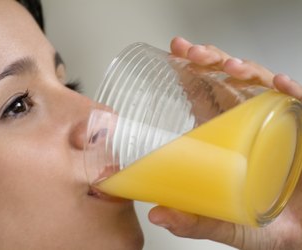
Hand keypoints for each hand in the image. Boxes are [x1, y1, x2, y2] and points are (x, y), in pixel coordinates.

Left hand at [148, 37, 301, 249]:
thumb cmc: (267, 225)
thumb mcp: (228, 223)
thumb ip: (196, 221)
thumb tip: (159, 214)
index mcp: (228, 137)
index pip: (206, 96)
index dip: (191, 73)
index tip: (175, 56)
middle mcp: (251, 123)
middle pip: (229, 81)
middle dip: (210, 60)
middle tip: (191, 53)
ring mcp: (279, 122)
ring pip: (261, 84)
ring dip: (245, 70)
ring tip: (228, 67)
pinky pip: (301, 103)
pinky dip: (293, 91)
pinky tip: (281, 85)